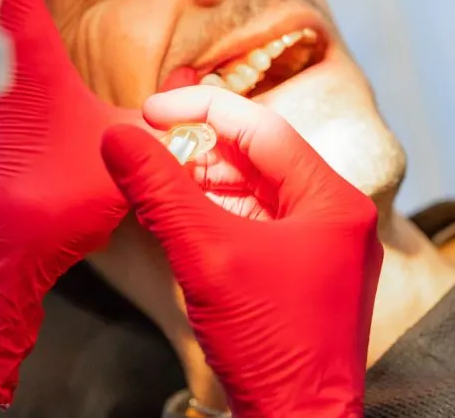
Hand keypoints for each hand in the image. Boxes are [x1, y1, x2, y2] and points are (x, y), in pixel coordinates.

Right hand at [101, 87, 382, 417]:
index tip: (151, 109)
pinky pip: (259, 227)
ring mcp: (324, 249)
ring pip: (257, 193)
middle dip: (201, 150)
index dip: (202, 110)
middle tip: (149, 149)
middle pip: (261, 158)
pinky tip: (181, 219)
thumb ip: (160, 189)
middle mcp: (337, 217)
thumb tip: (117, 136)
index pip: (263, 128)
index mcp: (333, 200)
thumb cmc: (272, 345)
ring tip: (157, 183)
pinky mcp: (306, 277)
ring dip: (206, 184)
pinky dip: (218, 217)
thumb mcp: (207, 255)